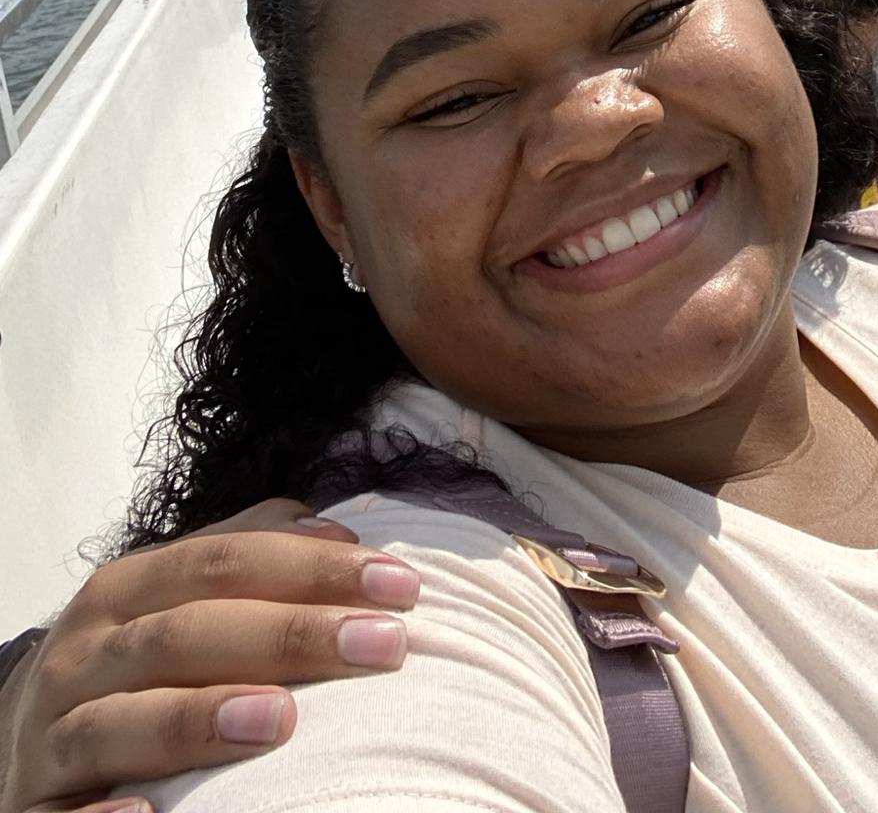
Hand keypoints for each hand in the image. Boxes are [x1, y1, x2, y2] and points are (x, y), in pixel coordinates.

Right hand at [0, 499, 418, 812]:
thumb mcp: (178, 597)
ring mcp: (52, 734)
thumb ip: (251, 554)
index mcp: (126, 589)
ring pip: (124, 721)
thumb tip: (338, 531)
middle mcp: (85, 654)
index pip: (225, 562)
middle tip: (383, 645)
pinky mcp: (37, 810)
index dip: (314, 568)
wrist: (27, 738)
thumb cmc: (137, 662)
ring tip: (282, 719)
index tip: (402, 585)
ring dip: (202, 719)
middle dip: (291, 635)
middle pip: (189, 633)